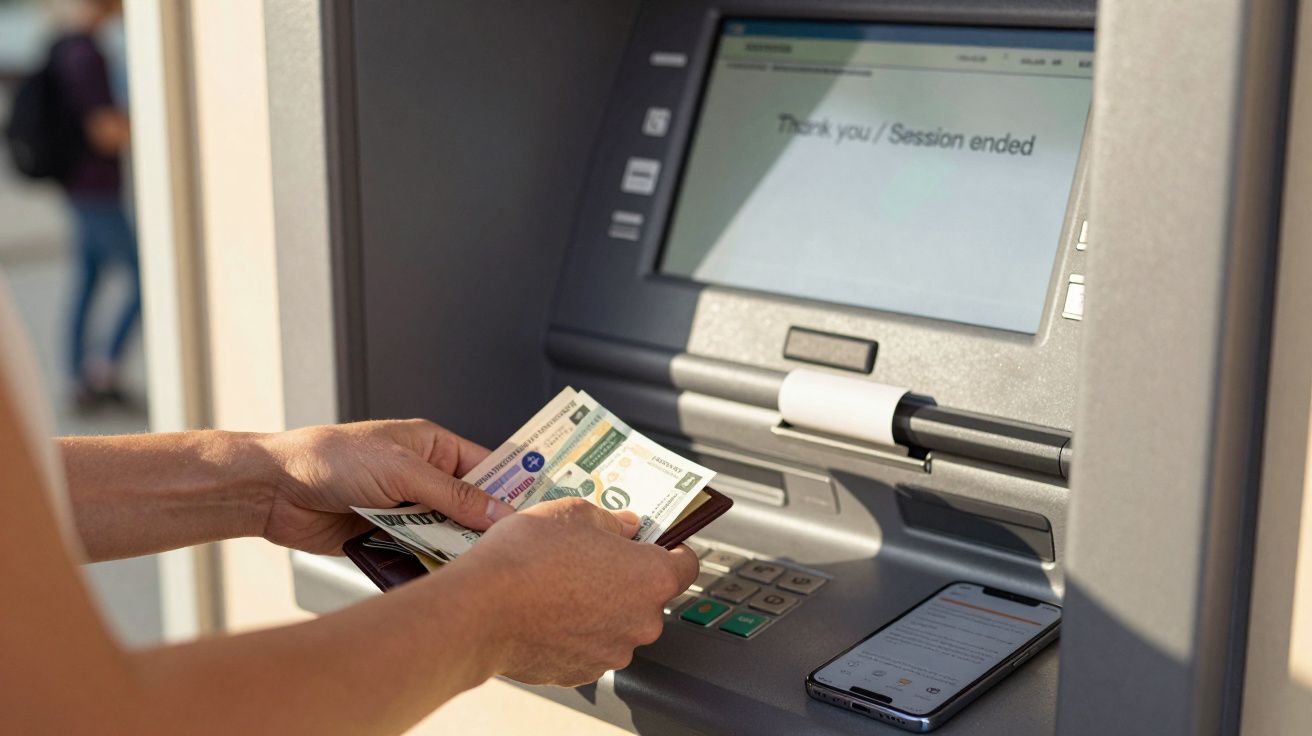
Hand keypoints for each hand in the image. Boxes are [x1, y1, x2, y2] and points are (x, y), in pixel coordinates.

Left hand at [257, 420, 514, 553]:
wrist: (273, 489)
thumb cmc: (330, 458)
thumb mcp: (401, 471)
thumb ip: (452, 494)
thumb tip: (498, 511)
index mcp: (432, 446)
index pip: (488, 467)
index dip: (513, 489)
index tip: (536, 514)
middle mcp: (422, 477)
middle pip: (470, 507)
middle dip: (484, 528)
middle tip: (506, 550)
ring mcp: (404, 509)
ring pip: (446, 535)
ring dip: (454, 550)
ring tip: (473, 567)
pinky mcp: (385, 537)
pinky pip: (418, 554)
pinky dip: (427, 565)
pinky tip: (438, 577)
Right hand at [458, 498, 699, 685]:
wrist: (480, 609)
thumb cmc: (527, 557)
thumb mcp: (573, 513)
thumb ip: (610, 520)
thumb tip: (624, 526)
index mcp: (651, 576)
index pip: (687, 564)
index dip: (673, 549)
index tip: (658, 542)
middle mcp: (642, 621)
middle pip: (649, 596)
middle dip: (626, 577)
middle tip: (592, 558)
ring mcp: (612, 651)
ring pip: (617, 623)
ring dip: (600, 606)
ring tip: (561, 583)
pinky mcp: (582, 672)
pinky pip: (589, 646)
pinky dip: (576, 631)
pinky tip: (548, 610)